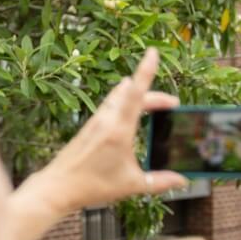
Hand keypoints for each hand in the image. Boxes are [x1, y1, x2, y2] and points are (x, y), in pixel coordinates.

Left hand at [34, 48, 186, 213]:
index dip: (146, 71)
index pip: (136, 93)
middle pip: (131, 93)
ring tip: (151, 101)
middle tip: (171, 103)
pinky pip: (109, 106)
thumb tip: (182, 181)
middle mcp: (106, 120)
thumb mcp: (132, 185)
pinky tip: (127, 114)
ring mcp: (95, 122)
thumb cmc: (92, 186)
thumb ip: (160, 182)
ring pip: (118, 96)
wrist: (58, 187)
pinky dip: (123, 103)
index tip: (153, 52)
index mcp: (119, 130)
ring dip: (135, 94)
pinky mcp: (88, 127)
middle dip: (153, 93)